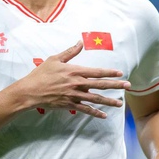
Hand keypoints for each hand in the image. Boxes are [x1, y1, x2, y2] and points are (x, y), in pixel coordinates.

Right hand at [14, 40, 128, 117]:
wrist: (30, 91)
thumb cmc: (41, 74)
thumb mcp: (55, 59)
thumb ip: (69, 52)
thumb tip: (79, 42)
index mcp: (74, 71)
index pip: (96, 72)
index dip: (109, 72)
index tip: (120, 73)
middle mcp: (77, 84)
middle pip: (100, 85)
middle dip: (115, 86)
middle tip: (128, 86)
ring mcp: (74, 96)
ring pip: (96, 99)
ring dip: (109, 101)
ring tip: (120, 104)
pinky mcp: (70, 105)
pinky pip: (85, 110)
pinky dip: (95, 113)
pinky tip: (104, 116)